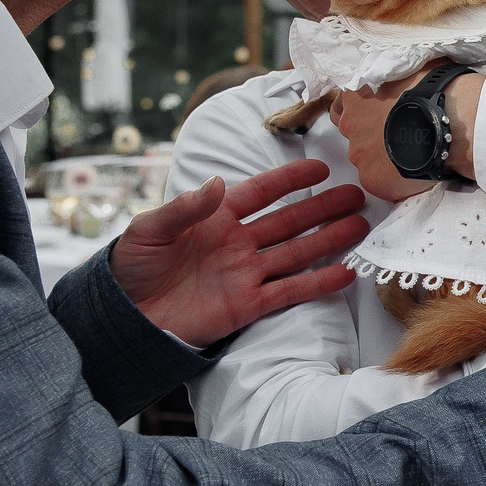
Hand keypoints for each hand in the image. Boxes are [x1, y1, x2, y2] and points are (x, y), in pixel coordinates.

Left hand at [109, 161, 367, 347]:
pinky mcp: (247, 305)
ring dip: (328, 240)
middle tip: (356, 195)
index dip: (289, 179)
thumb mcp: (149, 229)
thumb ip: (184, 208)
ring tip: (360, 226)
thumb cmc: (131, 266)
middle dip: (322, 207)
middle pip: (289, 221)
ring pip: (296, 252)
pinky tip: (344, 273)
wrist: (125, 317)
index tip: (320, 167)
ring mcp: (245, 274)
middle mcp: (237, 243)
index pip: (261, 192)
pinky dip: (317, 284)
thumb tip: (215, 184)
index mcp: (215, 217)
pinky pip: (289, 292)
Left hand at [335, 64, 485, 201]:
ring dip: (383, 158)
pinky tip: (414, 169)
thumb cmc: (433, 91)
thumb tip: (398, 78)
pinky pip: (380, 182)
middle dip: (371, 136)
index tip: (371, 114)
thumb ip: (392, 77)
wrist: (449, 121)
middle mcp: (351, 128)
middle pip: (354, 135)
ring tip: (411, 154)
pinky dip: (394, 179)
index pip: (340, 107)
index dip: (357, 111)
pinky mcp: (373, 181)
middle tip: (398, 135)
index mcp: (356, 100)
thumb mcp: (408, 69)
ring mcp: (360, 157)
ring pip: (367, 160)